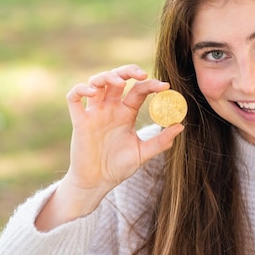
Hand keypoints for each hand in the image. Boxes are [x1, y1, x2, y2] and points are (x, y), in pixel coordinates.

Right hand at [38, 64, 183, 228]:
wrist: (97, 183)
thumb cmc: (118, 167)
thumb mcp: (142, 153)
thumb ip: (161, 141)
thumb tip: (181, 126)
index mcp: (126, 113)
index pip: (138, 90)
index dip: (151, 85)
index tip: (165, 87)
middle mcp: (110, 108)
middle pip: (117, 79)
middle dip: (129, 71)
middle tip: (143, 75)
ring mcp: (94, 113)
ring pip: (97, 82)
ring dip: (108, 76)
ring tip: (120, 82)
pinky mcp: (79, 121)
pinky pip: (74, 98)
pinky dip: (81, 89)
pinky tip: (94, 92)